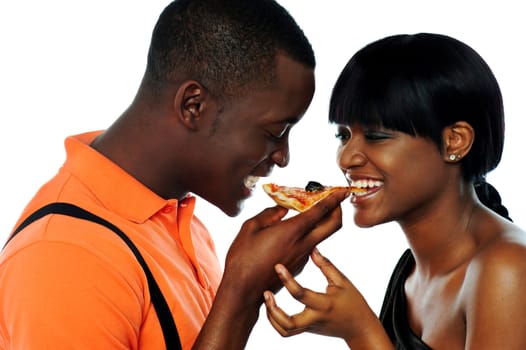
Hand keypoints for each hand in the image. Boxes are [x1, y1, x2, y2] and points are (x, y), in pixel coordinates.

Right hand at [221, 188, 347, 305]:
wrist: (244, 291)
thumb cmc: (243, 258)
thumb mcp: (250, 228)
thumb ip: (269, 214)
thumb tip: (282, 208)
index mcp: (293, 231)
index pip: (322, 210)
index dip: (334, 198)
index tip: (342, 191)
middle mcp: (303, 244)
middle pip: (334, 225)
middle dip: (338, 210)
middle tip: (332, 200)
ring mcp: (303, 257)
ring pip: (322, 235)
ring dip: (323, 222)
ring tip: (308, 212)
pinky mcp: (299, 266)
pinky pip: (310, 245)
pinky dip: (309, 234)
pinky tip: (293, 231)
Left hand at [263, 248, 388, 346]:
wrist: (359, 328)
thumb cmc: (353, 302)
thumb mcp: (343, 281)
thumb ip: (326, 265)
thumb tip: (312, 248)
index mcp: (324, 304)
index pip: (300, 294)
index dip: (287, 280)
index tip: (278, 266)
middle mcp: (315, 318)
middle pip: (288, 323)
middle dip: (273, 309)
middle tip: (267, 292)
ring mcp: (309, 326)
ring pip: (285, 331)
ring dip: (271, 317)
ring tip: (267, 299)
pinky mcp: (306, 330)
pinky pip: (286, 332)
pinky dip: (275, 322)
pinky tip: (273, 307)